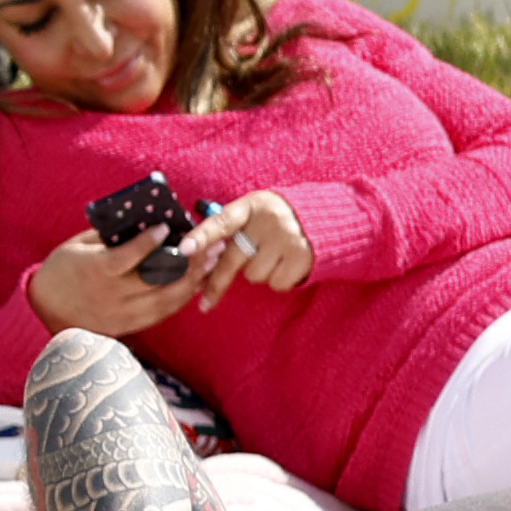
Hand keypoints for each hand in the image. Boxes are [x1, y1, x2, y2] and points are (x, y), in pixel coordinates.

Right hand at [25, 227, 196, 342]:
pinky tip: (193, 284)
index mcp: (94, 271)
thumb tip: (140, 222)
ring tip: (209, 264)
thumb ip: (107, 238)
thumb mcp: (76, 247)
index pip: (127, 257)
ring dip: (191, 282)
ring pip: (165, 300)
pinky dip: (180, 299)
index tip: (166, 228)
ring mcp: (120, 314)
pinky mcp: (128, 327)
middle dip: (187, 262)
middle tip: (208, 246)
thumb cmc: (61, 271)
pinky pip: (161, 314)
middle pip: (156, 280)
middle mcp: (110, 295)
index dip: (148, 243)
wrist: (45, 310)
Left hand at [163, 192, 314, 307]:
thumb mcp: (253, 211)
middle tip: (205, 304)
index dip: (201, 236)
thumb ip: (229, 228)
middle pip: (232, 259)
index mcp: (249, 206)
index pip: (221, 222)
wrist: (327, 217)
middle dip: (216, 283)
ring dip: (257, 272)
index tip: (183, 250)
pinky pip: (276, 283)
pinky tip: (286, 265)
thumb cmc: (276, 218)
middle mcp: (267, 222)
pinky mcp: (302, 258)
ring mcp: (286, 240)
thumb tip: (195, 255)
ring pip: (253, 275)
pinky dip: (278, 280)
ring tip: (271, 257)